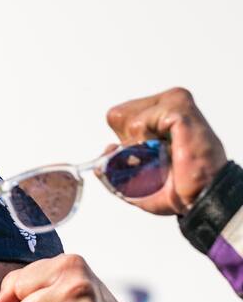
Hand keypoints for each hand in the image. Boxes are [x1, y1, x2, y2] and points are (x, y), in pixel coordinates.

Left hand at [106, 87, 226, 214]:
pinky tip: (168, 152)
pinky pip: (140, 124)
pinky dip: (147, 145)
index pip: (117, 117)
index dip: (121, 143)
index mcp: (156, 115)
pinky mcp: (179, 108)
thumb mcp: (133, 183)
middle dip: (127, 146)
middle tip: (154, 160)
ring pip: (130, 122)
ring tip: (164, 158)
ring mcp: (174, 103)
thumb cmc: (175, 189)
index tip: (144, 158)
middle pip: (118, 116)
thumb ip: (112, 168)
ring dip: (140, 151)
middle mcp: (166, 104)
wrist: (198, 198)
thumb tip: (104, 154)